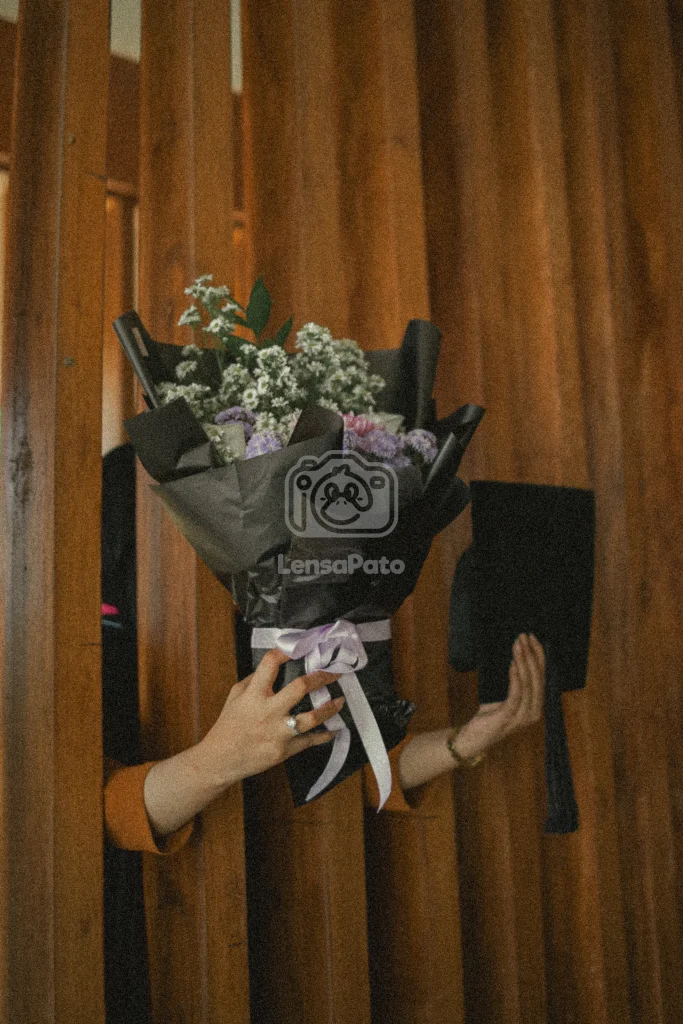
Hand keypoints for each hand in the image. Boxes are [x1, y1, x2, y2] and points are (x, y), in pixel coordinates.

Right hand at [198, 648, 344, 788]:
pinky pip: (310, 741)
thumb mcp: (235, 696)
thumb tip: (274, 666)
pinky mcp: (284, 750)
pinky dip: (324, 735)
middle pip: (300, 688)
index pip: (270, 664)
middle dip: (321, 677)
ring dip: (330, 708)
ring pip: (311, 718)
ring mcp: (278, 732)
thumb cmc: (228, 726)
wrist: (221, 759)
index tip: (300, 647)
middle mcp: (268, 711)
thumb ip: (254, 680)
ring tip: (340, 700)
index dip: (286, 652)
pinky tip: (334, 729)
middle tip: (335, 671)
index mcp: (254, 695)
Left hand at [451, 633, 545, 761]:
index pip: (542, 676)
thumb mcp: (506, 696)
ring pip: (528, 684)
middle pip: (537, 678)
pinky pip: (515, 695)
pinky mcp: (508, 718)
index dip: (539, 656)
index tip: (532, 638)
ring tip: (517, 646)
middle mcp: (534, 712)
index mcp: (536, 706)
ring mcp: (522, 717)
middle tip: (523, 637)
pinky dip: (515, 678)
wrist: (474, 738)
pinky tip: (512, 664)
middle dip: (531, 655)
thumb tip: (515, 653)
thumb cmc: (490, 715)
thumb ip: (515, 682)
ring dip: (523, 662)